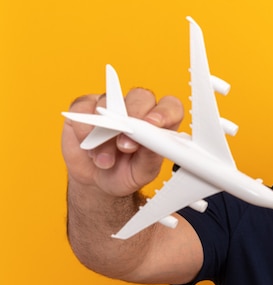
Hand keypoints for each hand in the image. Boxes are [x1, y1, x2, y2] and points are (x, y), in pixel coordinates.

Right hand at [61, 88, 183, 196]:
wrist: (96, 181)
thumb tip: (151, 142)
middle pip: (140, 97)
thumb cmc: (125, 173)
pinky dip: (84, 128)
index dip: (164, 112)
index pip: (170, 107)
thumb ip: (150, 157)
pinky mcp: (85, 105)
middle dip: (132, 118)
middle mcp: (138, 109)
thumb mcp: (142, 173)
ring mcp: (111, 104)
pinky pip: (84, 106)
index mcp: (159, 125)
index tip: (154, 124)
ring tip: (104, 159)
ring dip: (105, 132)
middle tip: (124, 146)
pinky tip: (88, 145)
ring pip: (109, 102)